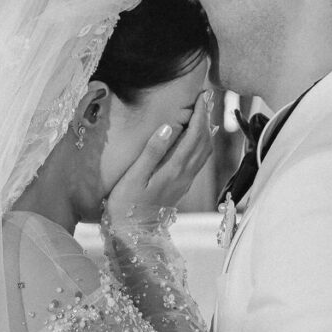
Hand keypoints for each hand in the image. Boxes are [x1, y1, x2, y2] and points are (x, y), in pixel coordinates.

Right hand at [106, 91, 215, 218]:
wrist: (132, 237)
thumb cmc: (126, 207)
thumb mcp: (134, 178)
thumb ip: (151, 152)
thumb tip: (167, 127)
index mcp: (174, 169)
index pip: (194, 135)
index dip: (200, 114)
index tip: (202, 95)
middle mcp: (184, 175)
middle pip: (204, 142)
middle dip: (206, 117)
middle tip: (205, 97)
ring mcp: (184, 183)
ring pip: (204, 152)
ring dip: (206, 130)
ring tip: (203, 113)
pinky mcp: (180, 188)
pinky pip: (198, 161)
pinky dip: (201, 145)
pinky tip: (197, 139)